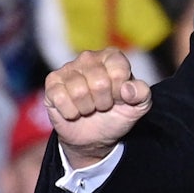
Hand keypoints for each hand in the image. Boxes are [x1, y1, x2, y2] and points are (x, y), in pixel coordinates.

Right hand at [43, 48, 151, 166]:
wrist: (95, 136)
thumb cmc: (118, 113)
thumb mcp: (139, 106)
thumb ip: (142, 94)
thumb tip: (127, 88)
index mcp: (113, 57)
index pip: (119, 72)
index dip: (120, 92)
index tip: (119, 98)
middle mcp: (89, 57)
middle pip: (99, 82)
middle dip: (104, 102)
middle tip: (103, 105)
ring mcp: (68, 68)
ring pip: (78, 91)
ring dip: (87, 108)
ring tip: (89, 108)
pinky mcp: (52, 82)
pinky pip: (60, 97)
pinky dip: (70, 112)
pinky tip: (74, 110)